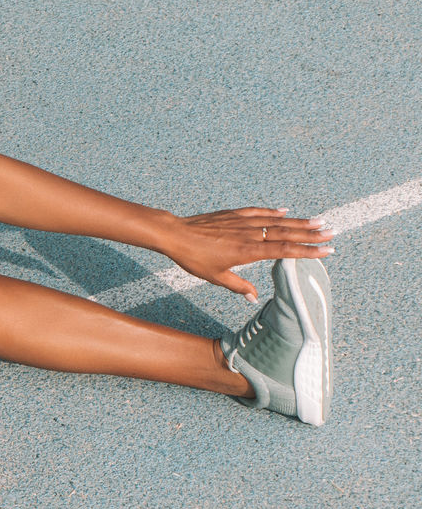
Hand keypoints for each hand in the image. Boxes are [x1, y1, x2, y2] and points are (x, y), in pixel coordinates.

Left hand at [164, 207, 333, 301]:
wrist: (175, 235)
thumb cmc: (193, 258)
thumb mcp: (216, 277)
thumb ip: (238, 286)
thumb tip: (253, 297)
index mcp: (248, 251)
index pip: (284, 251)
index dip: (307, 251)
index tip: (327, 251)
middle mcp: (249, 234)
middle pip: (286, 233)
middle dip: (311, 233)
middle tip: (332, 232)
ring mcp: (242, 222)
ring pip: (275, 221)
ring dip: (297, 221)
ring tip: (318, 220)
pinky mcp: (233, 214)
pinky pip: (257, 212)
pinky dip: (272, 211)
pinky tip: (284, 211)